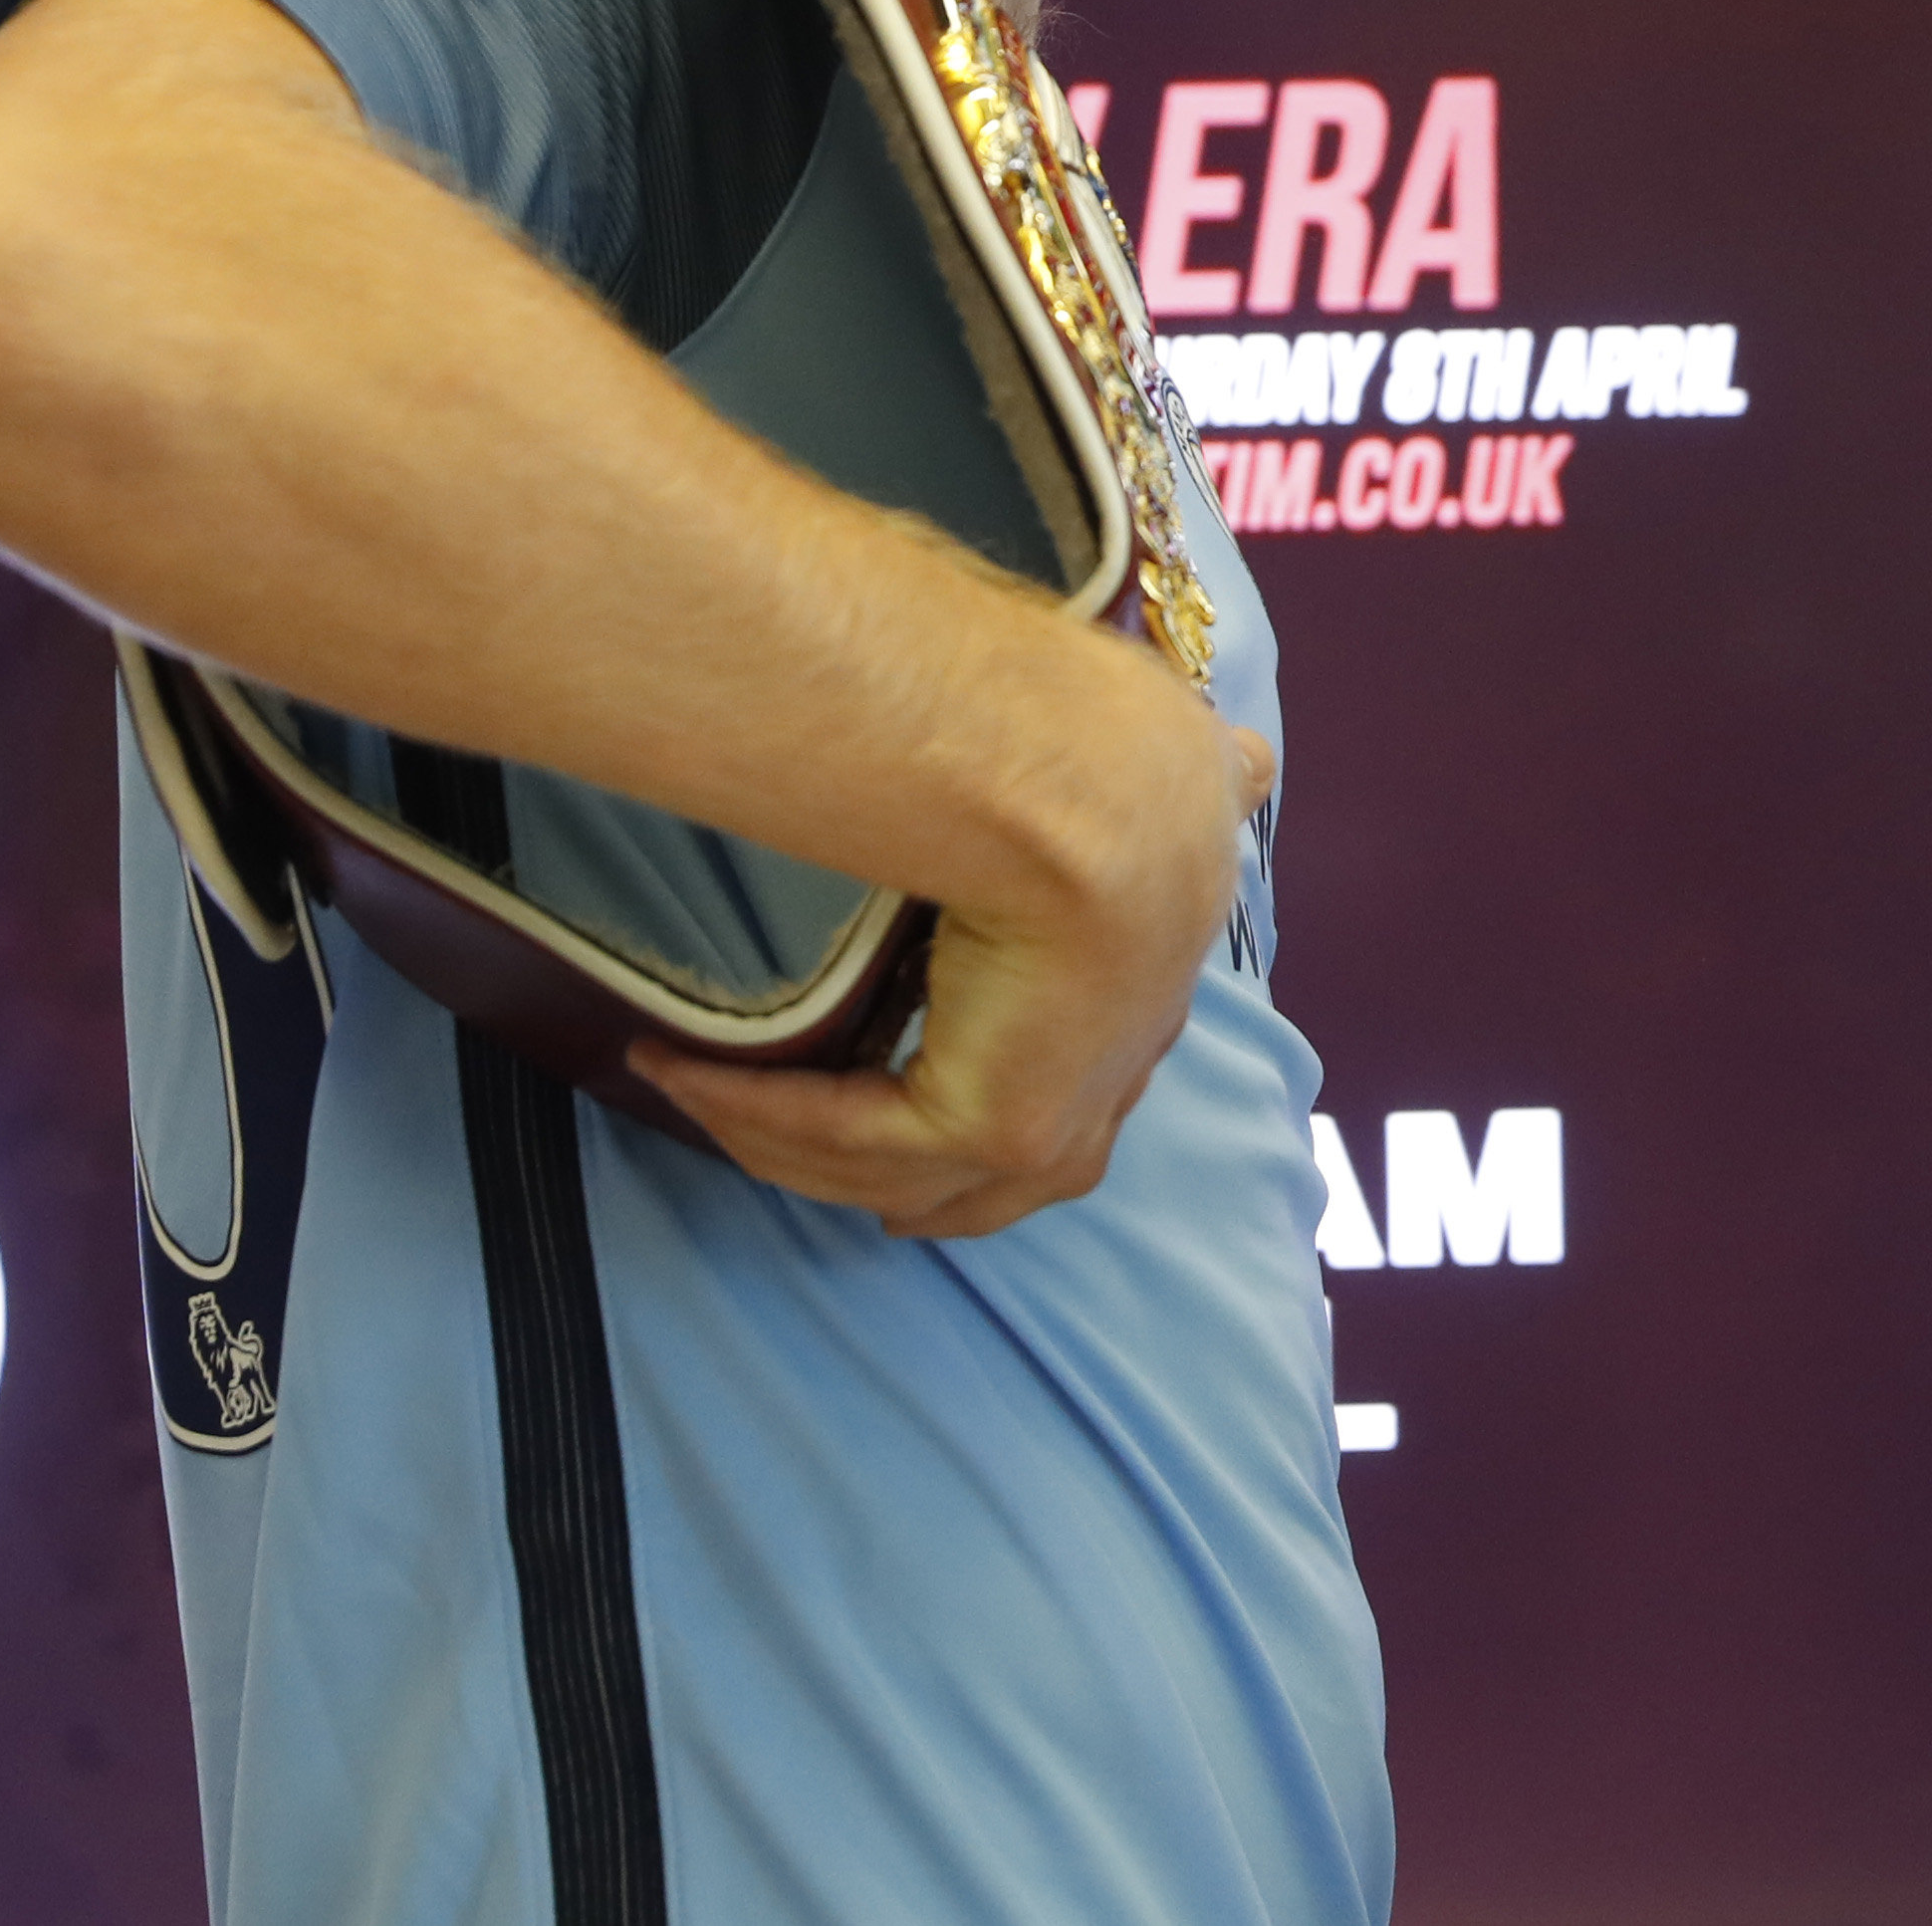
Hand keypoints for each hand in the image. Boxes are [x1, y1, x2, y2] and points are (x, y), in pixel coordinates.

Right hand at [635, 610, 1271, 1236]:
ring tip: (690, 1083)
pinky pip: (847, 1146)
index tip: (898, 1081)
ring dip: (785, 1134)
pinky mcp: (991, 1129)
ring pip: (901, 1174)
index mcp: (1148, 995)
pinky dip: (757, 1114)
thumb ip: (1207, 780)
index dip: (986, 1099)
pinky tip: (680, 1070)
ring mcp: (1056, 1119)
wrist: (1098, 781)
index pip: (1077, 1088)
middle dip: (894, 1175)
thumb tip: (1251, 761)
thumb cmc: (1129, 754)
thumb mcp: (1176, 773)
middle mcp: (1111, 1076)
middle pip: (992, 1177)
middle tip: (783, 1137)